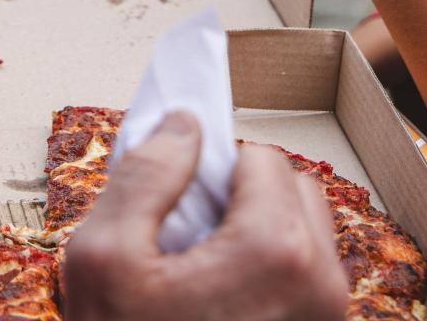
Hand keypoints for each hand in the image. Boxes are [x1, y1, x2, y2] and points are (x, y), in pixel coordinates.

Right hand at [63, 112, 348, 320]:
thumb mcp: (104, 257)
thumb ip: (146, 174)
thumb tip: (184, 125)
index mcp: (276, 250)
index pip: (260, 158)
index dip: (211, 173)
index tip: (178, 207)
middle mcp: (322, 286)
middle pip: (295, 192)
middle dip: (245, 201)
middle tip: (189, 243)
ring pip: (306, 238)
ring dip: (261, 239)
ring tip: (204, 282)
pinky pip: (307, 285)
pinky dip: (271, 280)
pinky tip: (221, 309)